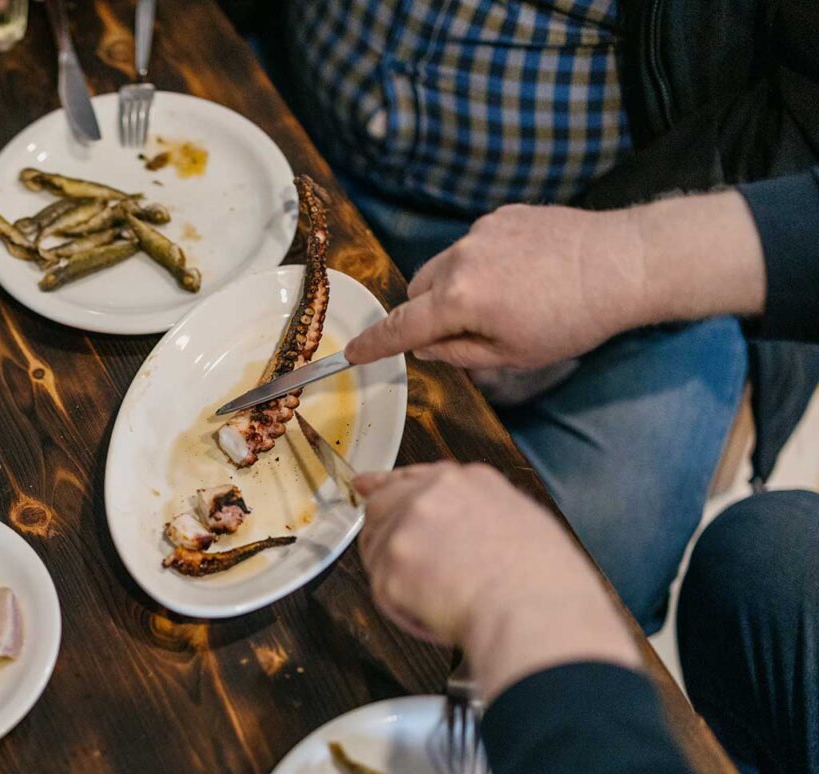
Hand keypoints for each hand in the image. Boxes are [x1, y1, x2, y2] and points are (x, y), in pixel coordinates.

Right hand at [343, 191, 766, 370]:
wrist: (626, 264)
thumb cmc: (574, 319)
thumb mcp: (514, 355)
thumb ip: (459, 353)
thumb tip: (427, 346)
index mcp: (459, 300)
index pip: (401, 325)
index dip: (374, 343)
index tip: (351, 353)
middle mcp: (461, 259)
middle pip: (419, 290)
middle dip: (430, 312)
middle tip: (469, 331)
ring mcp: (481, 232)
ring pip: (447, 266)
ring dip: (459, 286)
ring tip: (509, 299)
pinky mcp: (503, 214)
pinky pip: (475, 244)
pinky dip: (485, 263)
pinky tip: (525, 274)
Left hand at [353, 462, 639, 697]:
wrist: (535, 613)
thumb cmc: (544, 582)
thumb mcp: (523, 520)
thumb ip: (479, 512)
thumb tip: (462, 528)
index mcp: (467, 482)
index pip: (413, 476)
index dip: (387, 485)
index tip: (368, 486)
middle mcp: (431, 496)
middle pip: (382, 507)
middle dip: (387, 537)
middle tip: (406, 570)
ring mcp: (406, 528)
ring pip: (378, 552)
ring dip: (399, 578)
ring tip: (443, 600)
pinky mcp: (390, 566)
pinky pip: (383, 592)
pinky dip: (404, 610)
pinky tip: (438, 615)